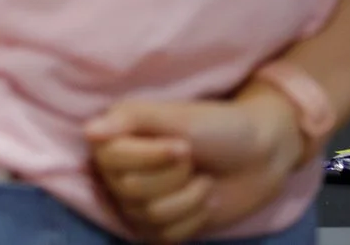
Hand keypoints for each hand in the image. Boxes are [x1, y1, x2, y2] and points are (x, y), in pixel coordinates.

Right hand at [87, 85, 306, 243]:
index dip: (151, 157)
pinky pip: (165, 236)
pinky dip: (194, 219)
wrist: (261, 156)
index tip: (183, 145)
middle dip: (175, 177)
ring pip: (150, 215)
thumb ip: (131, 119)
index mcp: (116, 138)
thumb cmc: (218, 127)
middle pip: (132, 190)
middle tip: (193, 160)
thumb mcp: (177, 115)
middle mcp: (119, 171)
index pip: (110, 159)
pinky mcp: (160, 228)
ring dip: (189, 198)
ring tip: (203, 180)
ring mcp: (138, 202)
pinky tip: (204, 201)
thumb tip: (88, 132)